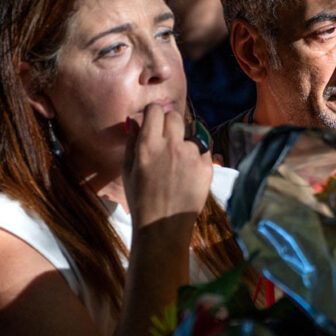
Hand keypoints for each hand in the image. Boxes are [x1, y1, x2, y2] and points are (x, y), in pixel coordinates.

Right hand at [123, 104, 212, 230]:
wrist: (163, 226)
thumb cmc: (141, 199)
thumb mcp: (128, 170)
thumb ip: (132, 142)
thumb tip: (137, 121)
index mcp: (148, 145)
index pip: (155, 110)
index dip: (154, 113)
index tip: (154, 121)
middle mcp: (171, 146)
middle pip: (175, 117)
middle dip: (170, 124)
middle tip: (167, 139)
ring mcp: (191, 155)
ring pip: (191, 134)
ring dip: (185, 141)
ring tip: (178, 161)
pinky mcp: (206, 166)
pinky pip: (204, 149)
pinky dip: (197, 155)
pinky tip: (188, 171)